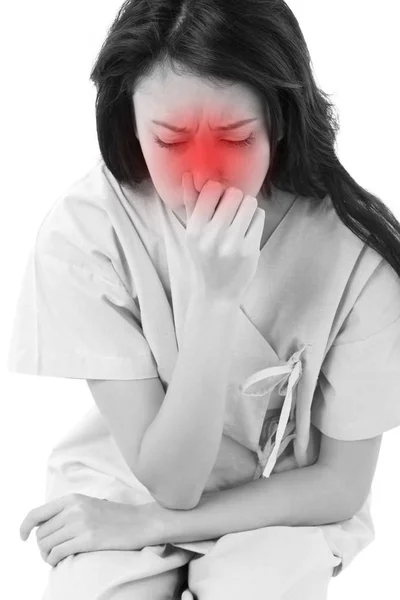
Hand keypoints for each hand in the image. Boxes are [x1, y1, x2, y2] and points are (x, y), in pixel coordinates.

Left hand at [19, 493, 161, 566]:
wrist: (141, 522)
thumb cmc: (116, 517)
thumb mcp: (89, 505)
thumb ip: (69, 510)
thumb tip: (45, 525)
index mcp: (73, 499)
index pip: (37, 513)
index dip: (24, 526)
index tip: (22, 536)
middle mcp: (74, 509)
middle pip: (41, 533)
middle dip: (41, 546)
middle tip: (50, 552)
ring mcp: (81, 523)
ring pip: (46, 545)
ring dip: (47, 555)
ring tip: (56, 557)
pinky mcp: (88, 539)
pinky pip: (57, 553)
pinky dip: (54, 560)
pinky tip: (61, 560)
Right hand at [182, 172, 264, 303]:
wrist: (216, 293)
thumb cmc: (203, 258)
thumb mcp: (192, 233)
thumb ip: (191, 203)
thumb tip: (189, 175)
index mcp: (195, 230)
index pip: (212, 189)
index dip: (218, 191)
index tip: (218, 202)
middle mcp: (212, 237)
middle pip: (234, 194)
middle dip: (235, 199)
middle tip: (231, 212)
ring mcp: (233, 244)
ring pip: (249, 203)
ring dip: (247, 207)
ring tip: (240, 220)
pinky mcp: (250, 250)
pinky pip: (259, 216)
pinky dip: (255, 219)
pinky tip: (247, 231)